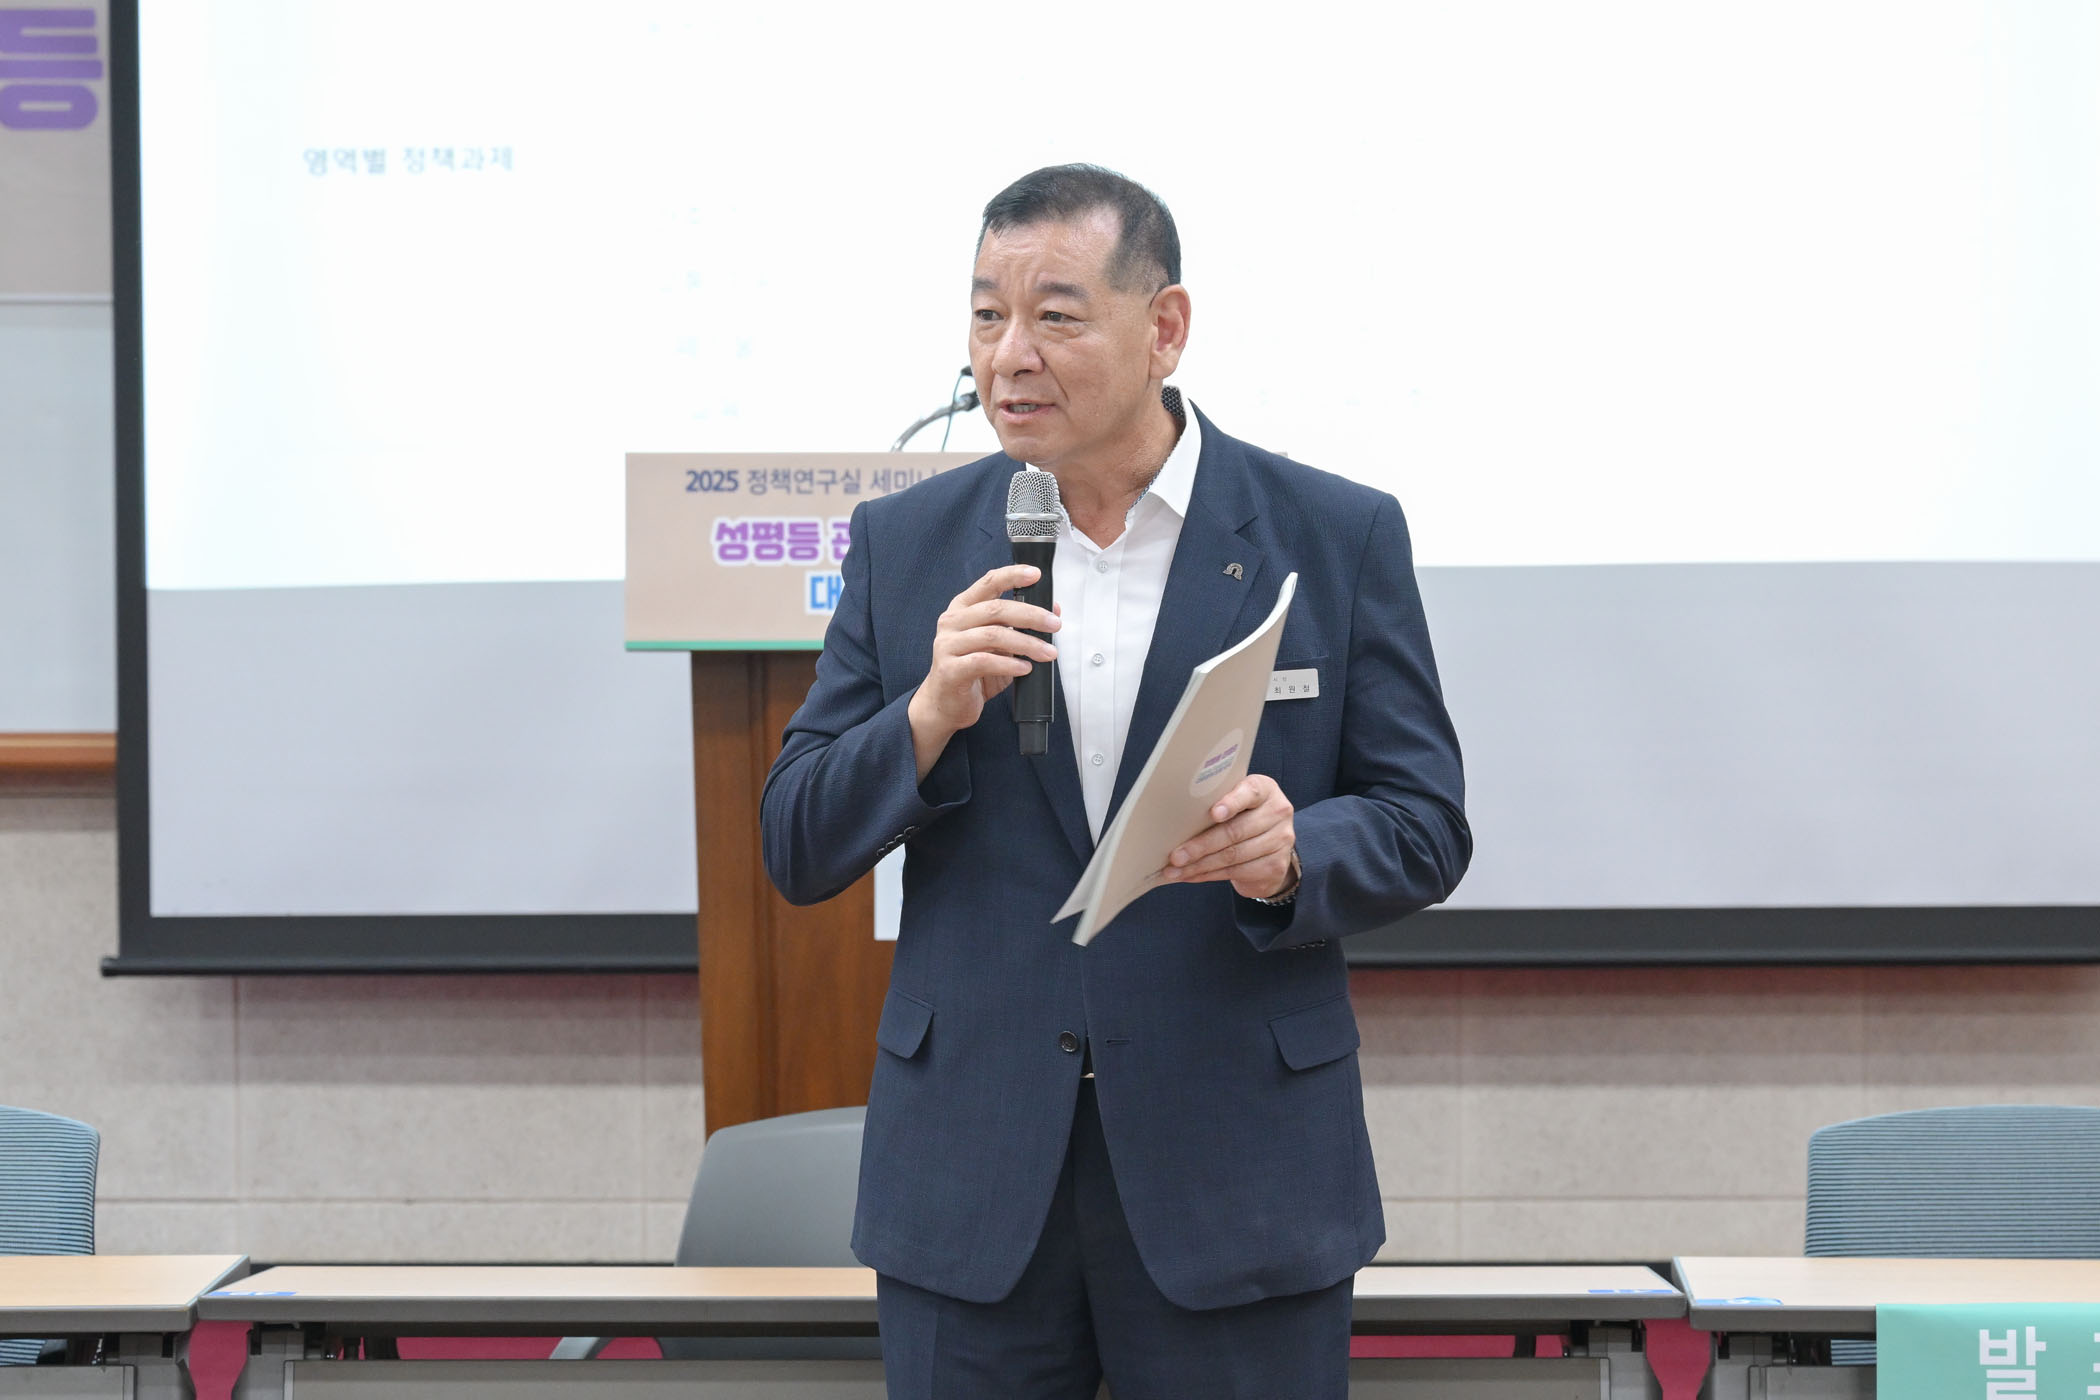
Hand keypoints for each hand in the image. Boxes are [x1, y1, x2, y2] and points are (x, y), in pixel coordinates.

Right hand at [907, 565, 1059, 780]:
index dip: (1012, 576)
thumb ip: (1021, 627)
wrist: (945, 705)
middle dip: (1030, 615)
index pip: (988, 583)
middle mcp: (952, 622)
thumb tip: (1054, 610)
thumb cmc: (973, 672)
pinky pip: (983, 661)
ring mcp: (948, 645)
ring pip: (993, 635)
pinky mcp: (950, 670)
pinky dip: (1009, 664)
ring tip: (1047, 653)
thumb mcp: (1001, 647)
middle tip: (1054, 625)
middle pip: (995, 609)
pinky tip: (1024, 668)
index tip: (1035, 575)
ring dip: (1026, 643)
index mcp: (963, 609)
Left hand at [1162, 774, 1297, 899]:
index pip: (1250, 792)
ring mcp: (1280, 841)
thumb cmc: (1243, 816)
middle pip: (1235, 831)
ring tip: (1175, 870)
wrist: (1271, 845)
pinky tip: (1191, 876)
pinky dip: (1208, 875)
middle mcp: (1278, 813)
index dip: (1231, 803)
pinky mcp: (1276, 866)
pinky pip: (1237, 872)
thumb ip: (1217, 802)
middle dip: (1201, 845)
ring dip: (1200, 865)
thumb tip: (1177, 818)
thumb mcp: (1236, 802)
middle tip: (1176, 856)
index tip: (1213, 814)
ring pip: (1233, 855)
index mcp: (1265, 790)